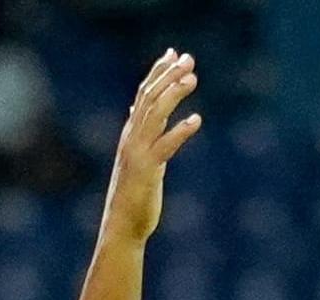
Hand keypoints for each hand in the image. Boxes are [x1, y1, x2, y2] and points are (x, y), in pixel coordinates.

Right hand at [100, 48, 202, 246]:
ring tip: (192, 78)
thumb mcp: (138, 159)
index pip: (143, 94)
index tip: (172, 54)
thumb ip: (143, 137)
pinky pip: (166, 146)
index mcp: (131, 134)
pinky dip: (180, 131)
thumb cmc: (134, 195)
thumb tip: (140, 117)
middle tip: (188, 59)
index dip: (157, 72)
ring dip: (174, 94)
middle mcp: (132, 138)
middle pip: (150, 98)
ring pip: (156, 115)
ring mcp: (138, 153)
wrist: (123, 226)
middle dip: (169, 75)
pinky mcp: (148, 170)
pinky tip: (196, 120)